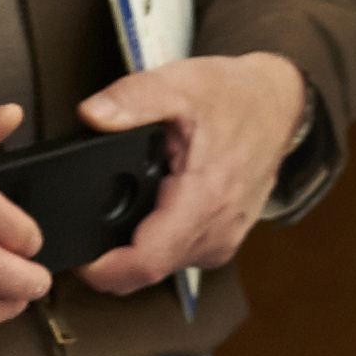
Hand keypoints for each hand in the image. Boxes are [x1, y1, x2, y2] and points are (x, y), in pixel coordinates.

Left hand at [73, 51, 308, 295]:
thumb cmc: (234, 97)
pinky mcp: (222, 243)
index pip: (146, 262)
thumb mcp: (180, 84)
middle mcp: (217, 231)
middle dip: (109, 257)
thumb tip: (93, 115)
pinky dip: (156, 241)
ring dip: (133, 249)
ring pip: (160, 267)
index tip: (77, 259)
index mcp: (205, 199)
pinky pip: (177, 257)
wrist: (278, 106)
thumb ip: (132, 99)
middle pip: (146, 271)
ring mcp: (221, 242)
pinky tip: (153, 210)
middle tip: (83, 227)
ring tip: (122, 209)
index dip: (103, 270)